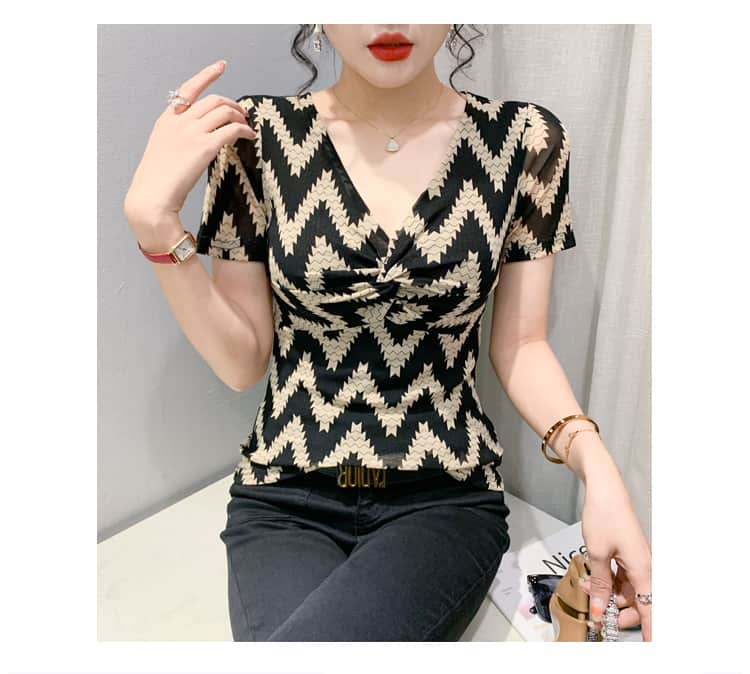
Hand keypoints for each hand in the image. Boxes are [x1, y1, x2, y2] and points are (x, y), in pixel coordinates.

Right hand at [123, 59, 256, 240]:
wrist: (152, 196)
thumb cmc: (158, 181)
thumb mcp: (163, 151)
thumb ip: (179, 139)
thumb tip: (199, 139)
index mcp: (167, 120)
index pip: (188, 90)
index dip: (207, 75)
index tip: (220, 66)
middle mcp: (180, 121)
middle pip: (214, 100)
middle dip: (232, 104)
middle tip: (242, 115)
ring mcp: (192, 132)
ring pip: (224, 111)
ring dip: (240, 117)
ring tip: (247, 128)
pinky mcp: (205, 146)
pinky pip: (232, 130)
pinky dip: (245, 130)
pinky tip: (250, 137)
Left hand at [579, 467, 651, 640]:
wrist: (604, 489)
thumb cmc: (604, 516)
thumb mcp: (597, 554)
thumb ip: (600, 584)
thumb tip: (600, 610)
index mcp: (643, 570)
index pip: (651, 610)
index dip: (649, 630)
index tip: (647, 645)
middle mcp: (644, 568)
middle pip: (637, 603)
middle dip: (616, 610)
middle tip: (595, 613)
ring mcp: (636, 561)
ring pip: (626, 591)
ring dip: (607, 594)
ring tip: (585, 587)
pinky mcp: (627, 555)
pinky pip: (621, 577)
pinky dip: (606, 581)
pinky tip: (590, 578)